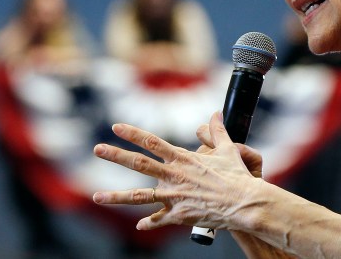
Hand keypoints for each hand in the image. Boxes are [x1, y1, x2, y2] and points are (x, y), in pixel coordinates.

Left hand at [92, 112, 261, 230]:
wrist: (243, 203)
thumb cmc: (236, 176)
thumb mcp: (227, 150)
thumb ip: (217, 131)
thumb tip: (215, 113)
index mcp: (183, 159)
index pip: (152, 142)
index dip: (133, 133)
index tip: (116, 126)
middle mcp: (174, 176)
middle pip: (138, 164)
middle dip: (116, 156)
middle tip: (97, 149)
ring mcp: (174, 196)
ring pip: (139, 197)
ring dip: (116, 197)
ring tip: (96, 196)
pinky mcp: (179, 215)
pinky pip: (159, 220)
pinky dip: (149, 223)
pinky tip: (139, 226)